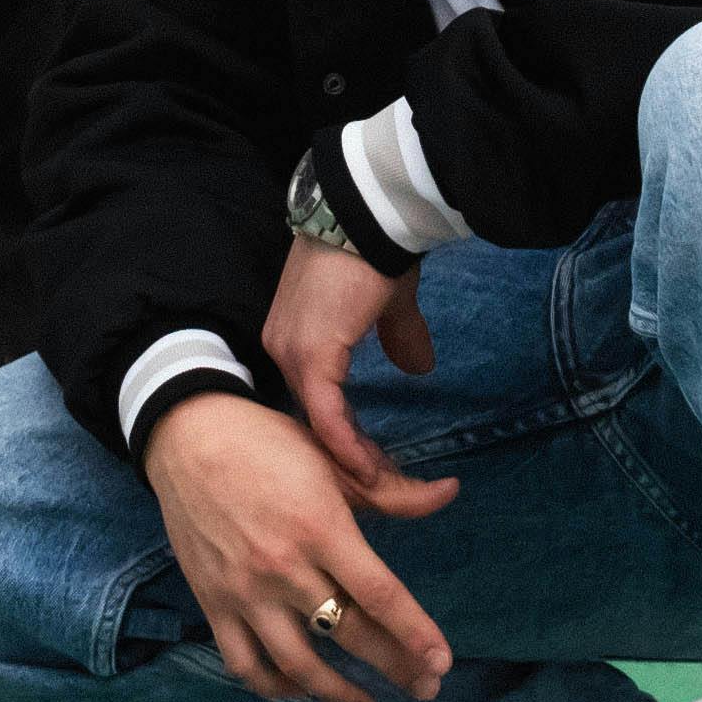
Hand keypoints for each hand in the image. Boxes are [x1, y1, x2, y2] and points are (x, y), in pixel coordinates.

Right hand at [145, 391, 451, 701]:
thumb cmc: (267, 443)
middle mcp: (283, 567)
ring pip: (298, 664)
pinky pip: (246, 664)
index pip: (378, 593)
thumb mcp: (332, 459)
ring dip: (339, 694)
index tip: (441, 662)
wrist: (187, 436)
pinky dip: (276, 686)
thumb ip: (392, 490)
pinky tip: (303, 689)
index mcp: (319, 526)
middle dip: (395, 667)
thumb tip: (450, 493)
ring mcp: (244, 591)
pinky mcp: (213, 603)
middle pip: (349, 634)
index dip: (414, 633)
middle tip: (427, 687)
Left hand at [261, 235, 448, 515]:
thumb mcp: (389, 303)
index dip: (340, 432)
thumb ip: (398, 337)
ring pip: (318, 422)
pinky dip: (347, 446)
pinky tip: (370, 471)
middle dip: (345, 454)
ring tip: (379, 488)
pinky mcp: (312, 358)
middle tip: (379, 484)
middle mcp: (281, 348)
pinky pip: (327, 416)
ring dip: (349, 457)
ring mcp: (292, 353)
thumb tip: (420, 367)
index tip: (370, 459)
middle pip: (310, 417)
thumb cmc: (377, 249)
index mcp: (293, 336)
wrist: (370, 214)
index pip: (313, 398)